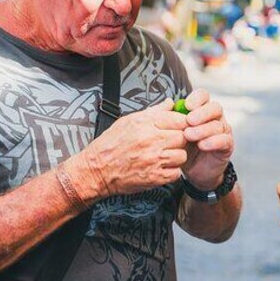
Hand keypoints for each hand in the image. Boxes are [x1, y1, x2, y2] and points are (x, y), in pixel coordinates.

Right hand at [66, 98, 188, 198]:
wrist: (97, 169)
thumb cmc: (110, 145)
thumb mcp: (129, 120)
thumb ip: (153, 111)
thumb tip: (170, 103)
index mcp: (145, 124)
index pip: (179, 119)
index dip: (181, 123)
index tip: (178, 127)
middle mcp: (151, 141)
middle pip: (183, 137)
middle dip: (179, 140)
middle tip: (169, 143)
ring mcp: (154, 160)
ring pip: (182, 155)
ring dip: (176, 156)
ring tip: (164, 156)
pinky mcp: (155, 177)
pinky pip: (176, 173)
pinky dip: (172, 172)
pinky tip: (161, 168)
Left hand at [180, 89, 233, 189]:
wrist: (194, 170)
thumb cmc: (184, 147)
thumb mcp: (175, 132)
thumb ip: (171, 117)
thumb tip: (167, 102)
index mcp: (202, 110)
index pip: (203, 96)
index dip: (197, 98)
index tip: (187, 105)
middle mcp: (215, 118)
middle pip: (214, 107)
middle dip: (201, 113)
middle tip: (189, 121)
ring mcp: (223, 131)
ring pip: (218, 125)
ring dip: (203, 129)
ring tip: (189, 135)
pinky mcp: (227, 145)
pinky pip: (224, 140)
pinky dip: (213, 141)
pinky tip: (202, 145)